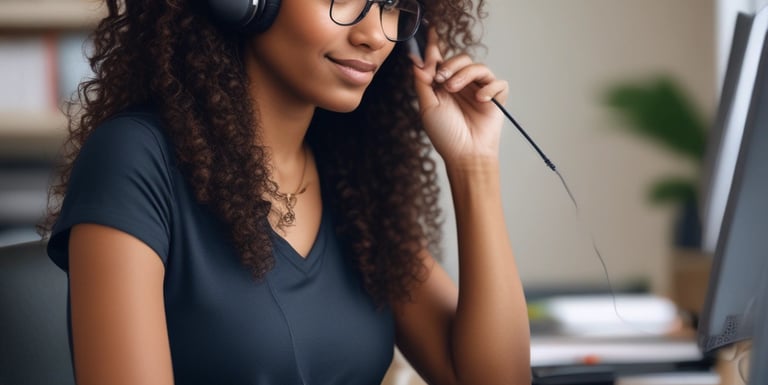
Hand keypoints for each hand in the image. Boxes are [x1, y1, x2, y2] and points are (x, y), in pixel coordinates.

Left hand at [412, 29, 507, 166]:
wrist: (465, 154)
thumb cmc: (445, 135)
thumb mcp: (428, 107)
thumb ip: (423, 83)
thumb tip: (417, 61)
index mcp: (444, 86)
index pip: (441, 61)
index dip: (436, 47)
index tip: (430, 33)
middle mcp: (462, 85)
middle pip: (462, 59)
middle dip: (450, 64)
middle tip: (441, 79)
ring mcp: (480, 90)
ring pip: (479, 66)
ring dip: (465, 74)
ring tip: (454, 89)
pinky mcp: (496, 98)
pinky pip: (498, 82)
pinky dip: (489, 88)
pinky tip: (480, 100)